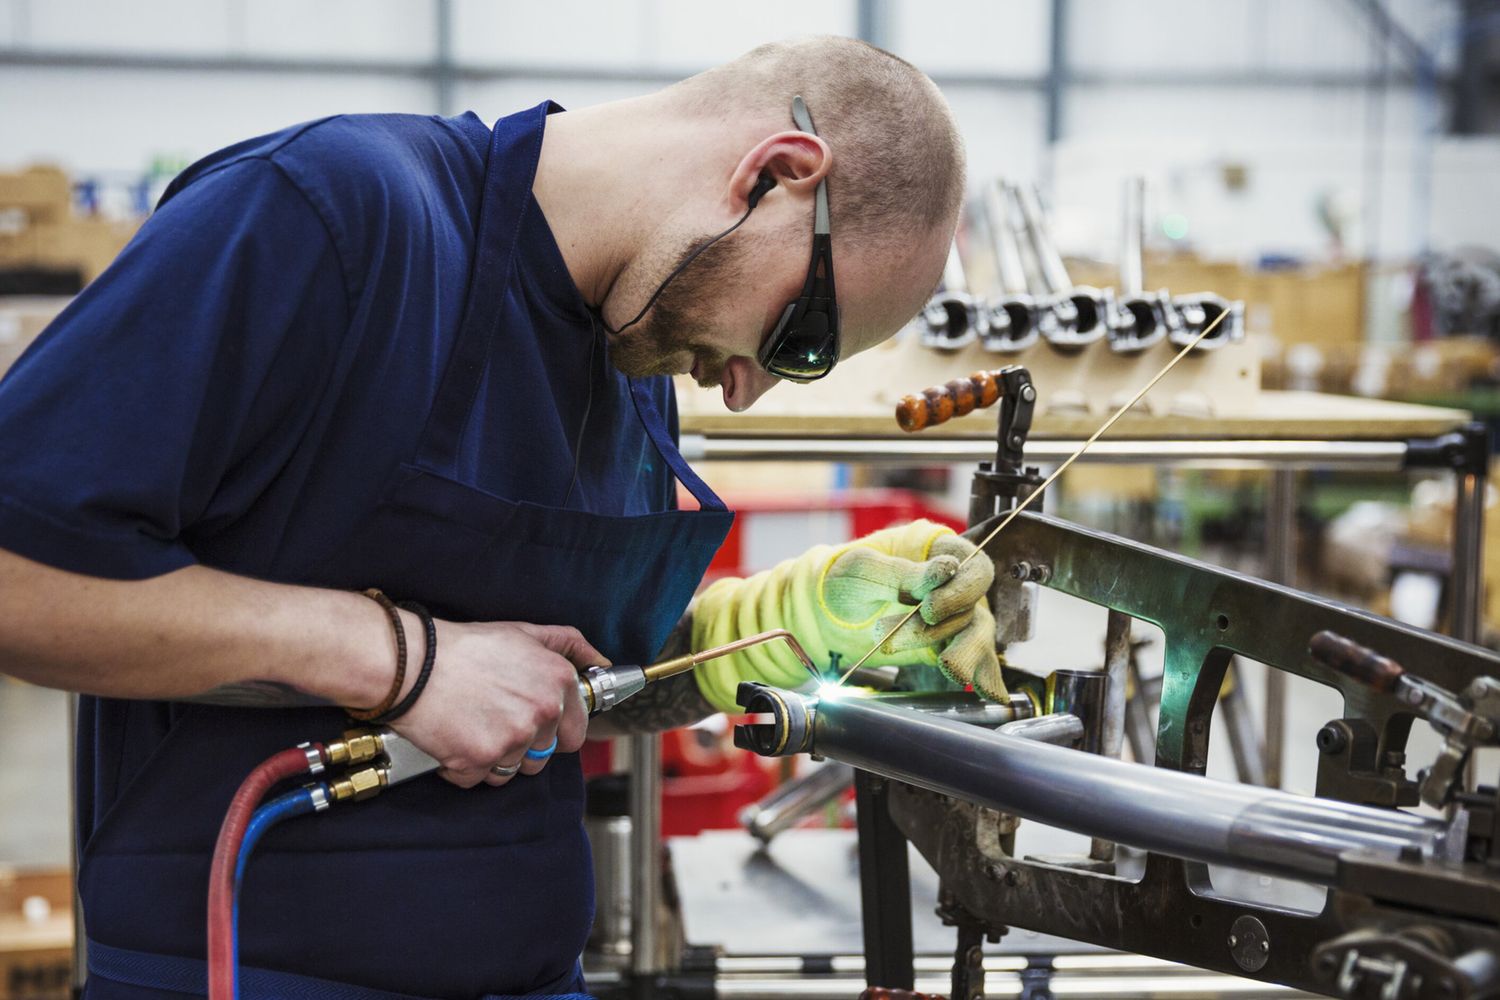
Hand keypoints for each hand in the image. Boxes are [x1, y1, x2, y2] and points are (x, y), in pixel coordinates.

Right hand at [387, 619, 606, 788]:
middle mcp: (542, 713)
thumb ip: (568, 644)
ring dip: (493, 757)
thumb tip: (600, 659)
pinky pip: (478, 778)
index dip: (552, 730)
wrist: (412, 664)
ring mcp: (512, 740)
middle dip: (522, 748)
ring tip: (472, 724)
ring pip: (511, 771)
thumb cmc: (464, 648)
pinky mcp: (480, 761)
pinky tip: (453, 736)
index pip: (575, 733)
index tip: (532, 722)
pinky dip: (463, 765)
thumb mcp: (523, 633)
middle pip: (542, 757)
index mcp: (558, 682)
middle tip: (494, 720)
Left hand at [692, 520, 1006, 710]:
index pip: (974, 568)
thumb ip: (906, 573)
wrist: (814, 621)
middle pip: (975, 608)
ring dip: (963, 656)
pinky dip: (980, 679)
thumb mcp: (863, 570)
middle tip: (922, 642)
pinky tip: (990, 694)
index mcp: (937, 555)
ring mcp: (947, 623)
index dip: (961, 589)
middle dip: (950, 629)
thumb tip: (946, 570)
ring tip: (950, 671)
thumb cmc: (837, 582)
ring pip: (974, 639)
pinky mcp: (938, 655)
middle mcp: (950, 590)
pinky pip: (968, 665)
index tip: (930, 607)